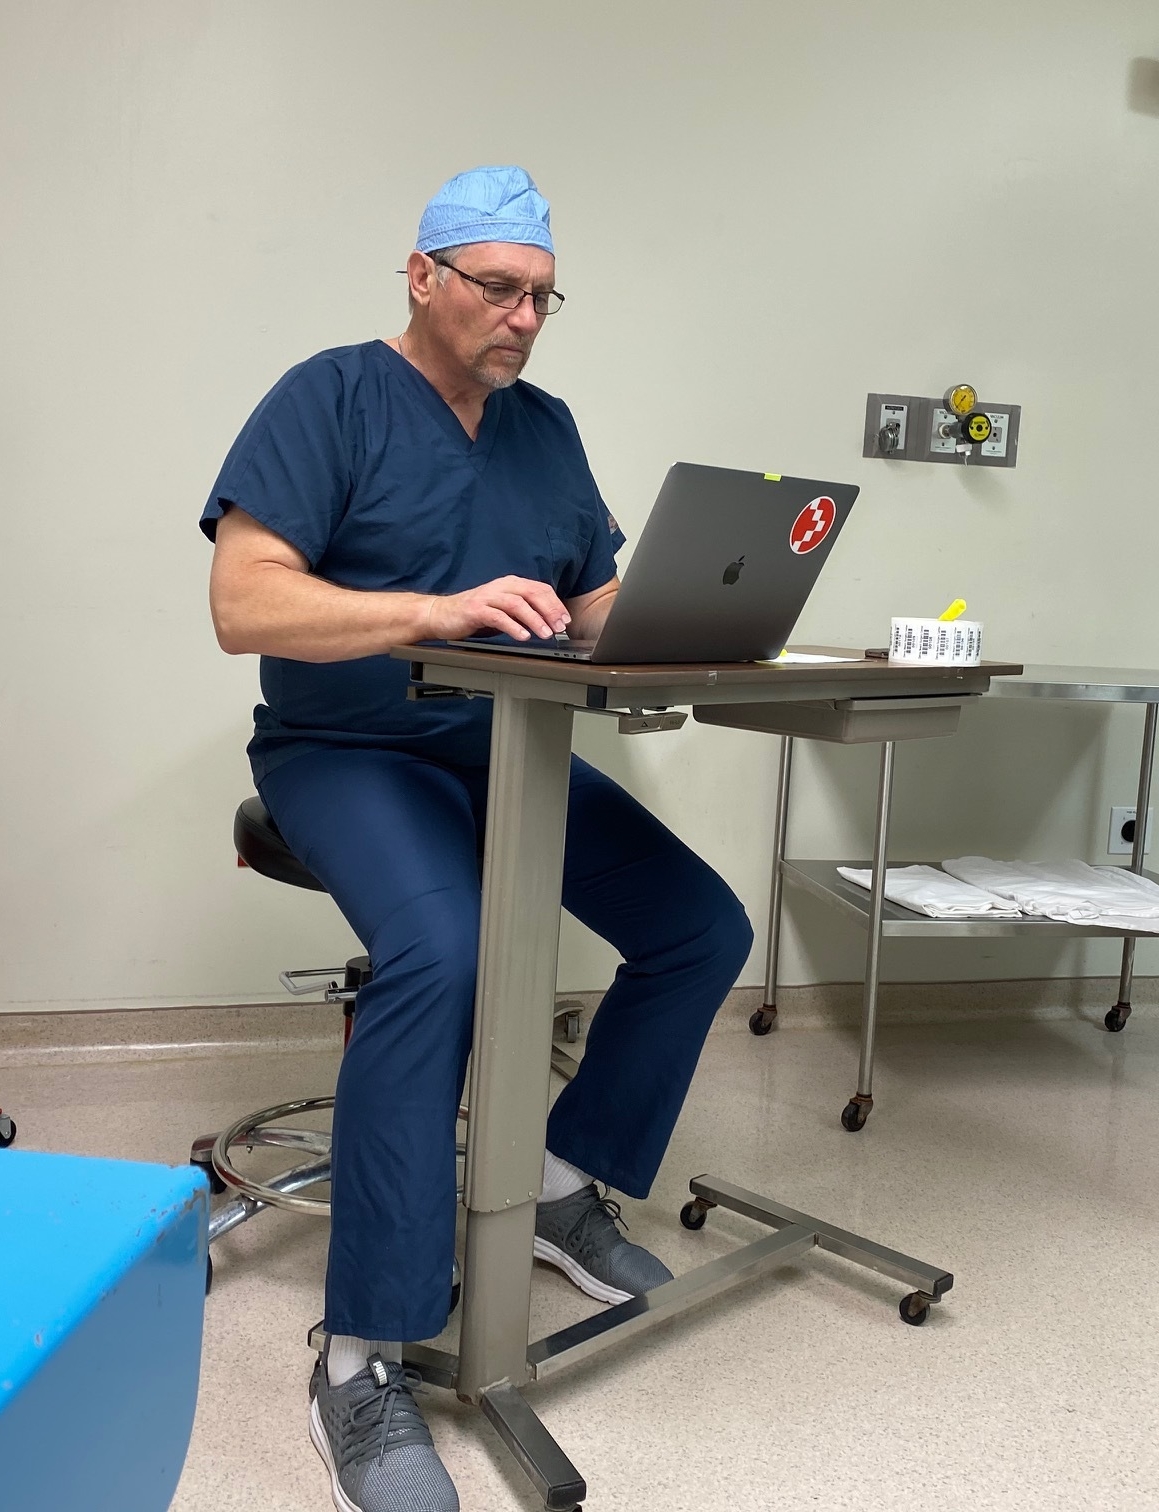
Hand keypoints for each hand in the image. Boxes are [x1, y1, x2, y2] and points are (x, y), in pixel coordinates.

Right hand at [426, 576, 570, 641]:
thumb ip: (522, 611)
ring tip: (545, 634)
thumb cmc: (474, 614)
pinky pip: (498, 616)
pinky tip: (522, 636)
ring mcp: (487, 597)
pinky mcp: (475, 609)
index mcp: (510, 584)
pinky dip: (512, 626)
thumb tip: (548, 622)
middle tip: (559, 627)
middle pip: (532, 594)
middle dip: (549, 611)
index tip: (565, 620)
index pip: (539, 589)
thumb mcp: (503, 609)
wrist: (441, 614)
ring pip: (517, 604)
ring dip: (534, 619)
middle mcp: (500, 587)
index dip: (555, 604)